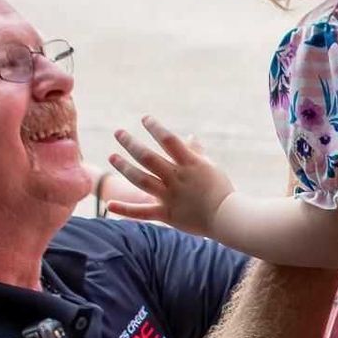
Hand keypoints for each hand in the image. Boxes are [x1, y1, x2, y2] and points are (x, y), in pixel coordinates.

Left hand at [107, 115, 237, 236]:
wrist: (227, 217)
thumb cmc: (222, 190)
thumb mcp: (211, 167)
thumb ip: (197, 152)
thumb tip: (190, 137)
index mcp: (190, 164)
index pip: (169, 140)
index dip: (155, 128)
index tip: (145, 119)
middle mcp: (176, 178)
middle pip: (148, 158)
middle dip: (131, 143)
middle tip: (118, 133)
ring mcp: (170, 196)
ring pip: (141, 180)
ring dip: (124, 167)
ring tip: (112, 156)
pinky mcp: (167, 214)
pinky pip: (143, 212)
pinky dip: (126, 210)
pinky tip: (110, 205)